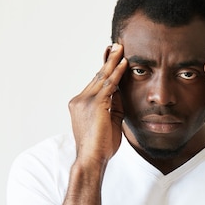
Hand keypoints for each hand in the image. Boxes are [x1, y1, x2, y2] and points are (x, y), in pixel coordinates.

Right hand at [68, 43, 126, 167]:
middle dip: (108, 60)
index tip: (112, 57)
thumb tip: (121, 92)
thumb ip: (114, 105)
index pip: (95, 82)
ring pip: (102, 77)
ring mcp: (85, 101)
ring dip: (113, 61)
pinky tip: (124, 64)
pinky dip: (117, 73)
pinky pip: (108, 85)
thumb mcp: (110, 121)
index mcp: (81, 103)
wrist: (92, 159)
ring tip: (121, 48)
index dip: (105, 69)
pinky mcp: (95, 105)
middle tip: (116, 45)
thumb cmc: (101, 146)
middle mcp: (80, 99)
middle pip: (97, 76)